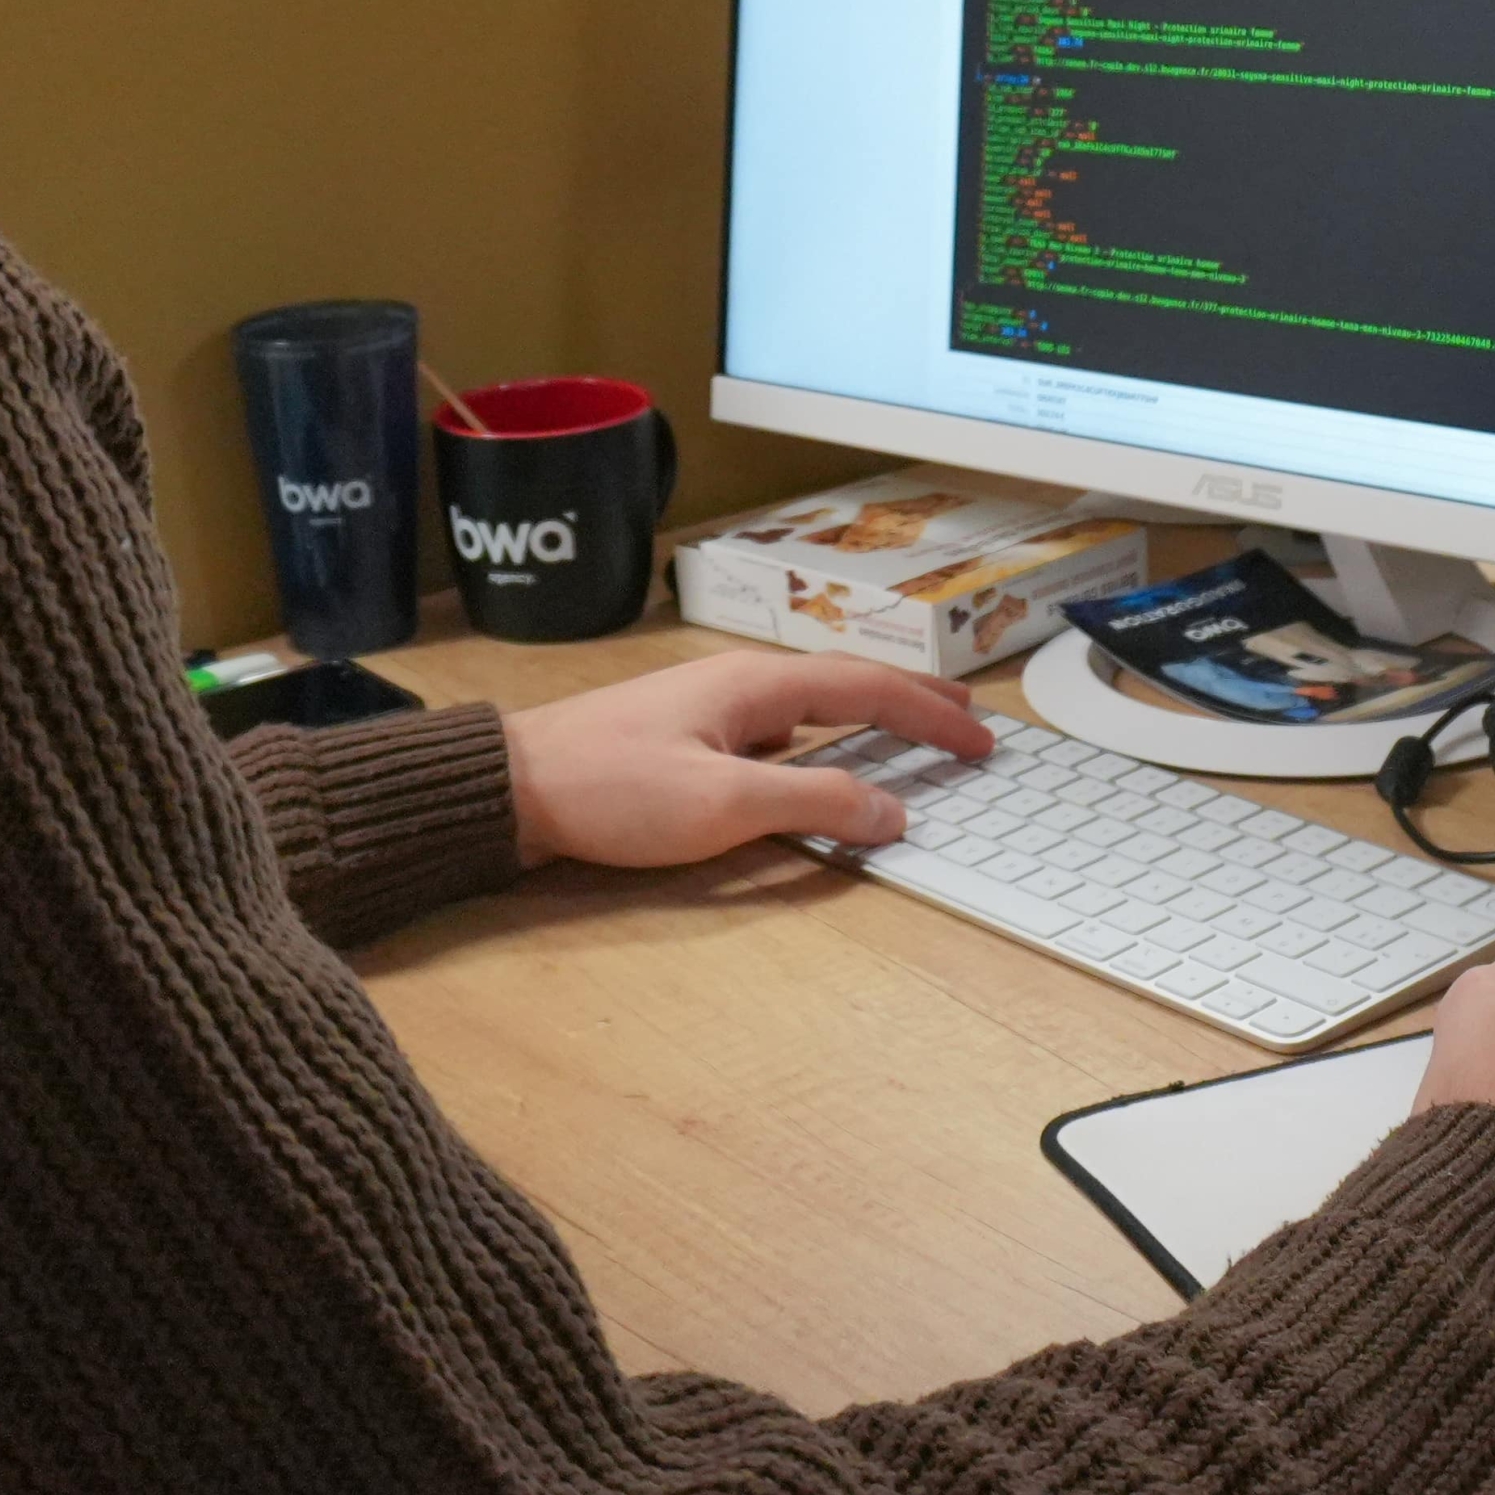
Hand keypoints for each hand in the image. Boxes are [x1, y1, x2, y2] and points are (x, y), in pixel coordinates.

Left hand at [503, 650, 991, 873]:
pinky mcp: (686, 738)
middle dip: (911, 699)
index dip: (931, 713)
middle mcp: (739, 684)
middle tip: (966, 715)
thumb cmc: (611, 790)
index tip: (983, 737)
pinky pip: (778, 731)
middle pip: (846, 682)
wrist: (512, 787)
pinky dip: (822, 740)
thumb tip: (893, 812)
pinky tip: (820, 761)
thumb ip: (813, 804)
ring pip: (811, 705)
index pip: (868, 688)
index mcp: (756, 685)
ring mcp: (710, 709)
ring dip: (868, 716)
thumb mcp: (723, 806)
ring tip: (910, 730)